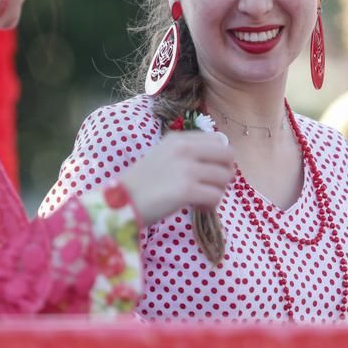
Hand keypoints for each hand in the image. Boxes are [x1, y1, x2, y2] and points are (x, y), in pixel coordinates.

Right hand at [118, 130, 233, 225]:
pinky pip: (215, 196)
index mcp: (178, 139)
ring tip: (201, 199)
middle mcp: (184, 149)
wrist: (119, 202)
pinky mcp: (186, 190)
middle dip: (224, 173)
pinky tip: (197, 207)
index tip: (209, 171)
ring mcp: (186, 169)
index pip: (218, 140)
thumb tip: (220, 161)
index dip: (220, 158)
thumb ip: (189, 153)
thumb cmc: (141, 183)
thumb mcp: (163, 156)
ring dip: (217, 191)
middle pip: (227, 156)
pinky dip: (210, 205)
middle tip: (210, 186)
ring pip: (224, 178)